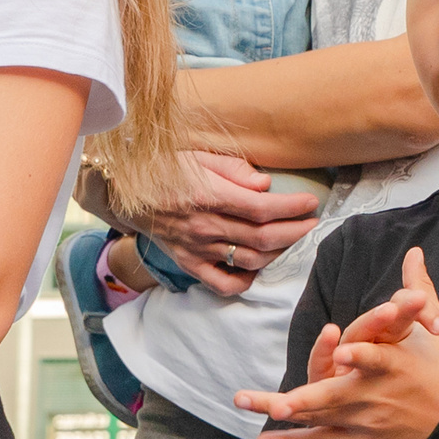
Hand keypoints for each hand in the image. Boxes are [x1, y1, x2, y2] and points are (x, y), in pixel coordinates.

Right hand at [84, 149, 320, 294]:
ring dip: (279, 253)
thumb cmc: (165, 167)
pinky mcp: (188, 263)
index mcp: (209, 196)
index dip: (293, 208)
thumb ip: (234, 169)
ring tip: (294, 240)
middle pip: (264, 237)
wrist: (124, 192)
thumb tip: (265, 185)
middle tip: (313, 223)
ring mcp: (197, 249)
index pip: (263, 209)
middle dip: (296, 231)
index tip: (312, 203)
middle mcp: (205, 227)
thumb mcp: (199, 155)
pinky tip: (258, 269)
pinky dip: (245, 282)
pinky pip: (222, 283)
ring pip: (250, 260)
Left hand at [236, 249, 438, 438]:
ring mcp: (364, 420)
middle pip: (338, 398)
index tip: (342, 352)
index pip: (377, 359)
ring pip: (322, 418)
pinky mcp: (357, 438)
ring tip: (263, 409)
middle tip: (280, 405)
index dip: (361, 355)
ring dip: (290, 414)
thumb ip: (420, 289)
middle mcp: (376, 396)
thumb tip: (414, 252)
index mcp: (395, 366)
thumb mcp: (435, 330)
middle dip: (308, 401)